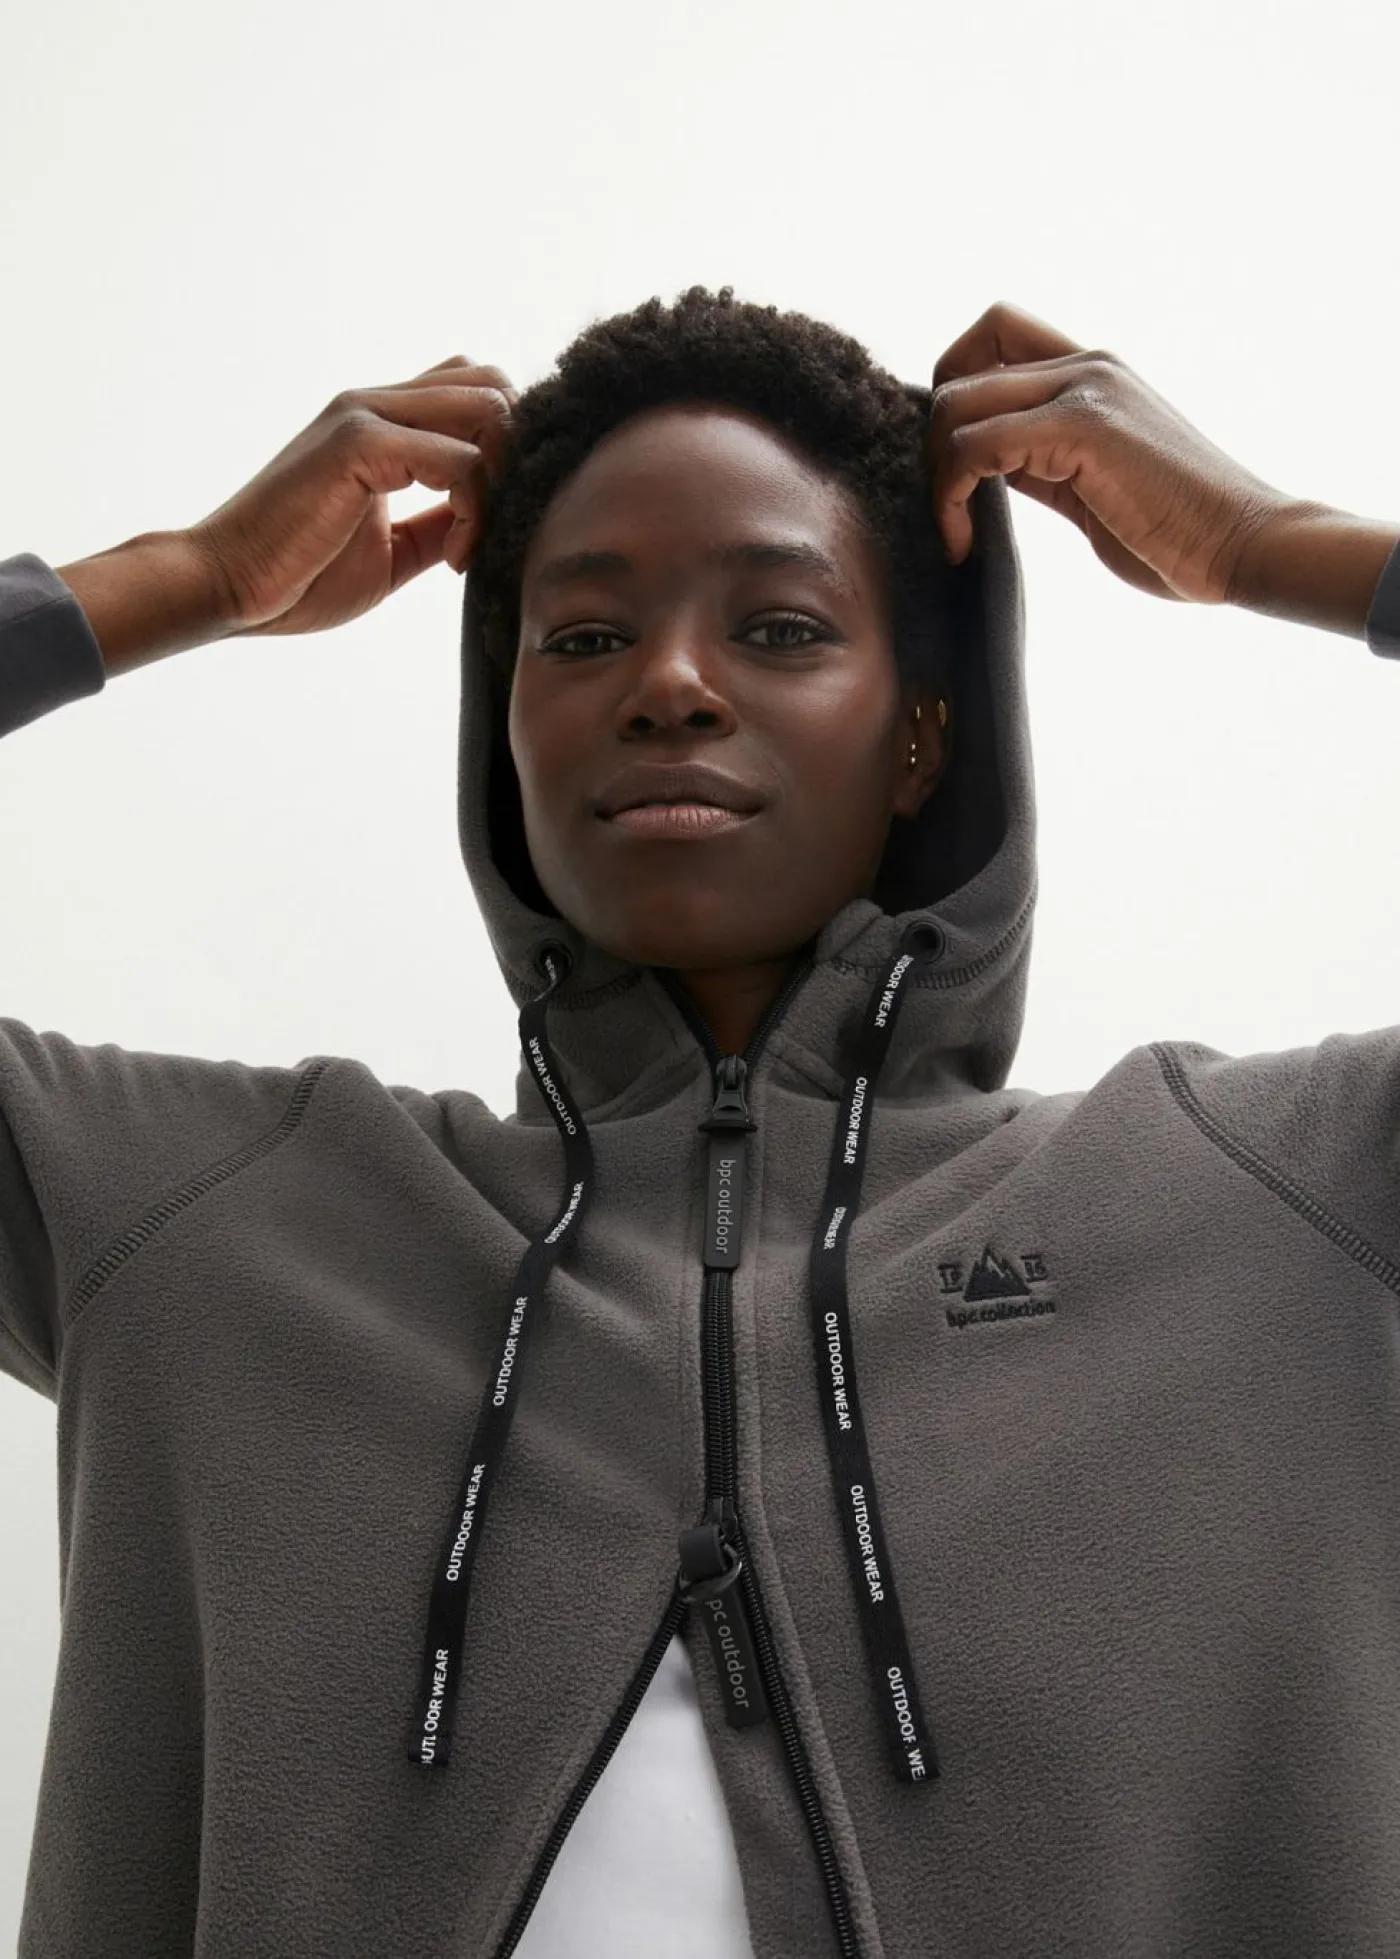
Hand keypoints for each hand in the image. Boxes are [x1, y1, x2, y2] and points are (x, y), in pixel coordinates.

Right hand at [186, 354, 516, 636]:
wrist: (228, 586)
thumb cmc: (298, 576)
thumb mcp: (393, 549)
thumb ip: (438, 524)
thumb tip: (486, 522)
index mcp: (380, 422)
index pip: (472, 392)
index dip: (502, 454)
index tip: (482, 530)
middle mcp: (376, 403)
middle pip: (492, 384)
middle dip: (515, 457)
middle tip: (490, 527)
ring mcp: (366, 415)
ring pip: (488, 408)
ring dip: (500, 482)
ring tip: (468, 546)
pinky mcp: (359, 442)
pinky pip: (459, 456)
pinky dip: (474, 509)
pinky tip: (452, 558)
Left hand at [927, 302, 1299, 604]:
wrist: (1245, 544)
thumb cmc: (1178, 532)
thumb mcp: (1092, 486)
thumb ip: (1040, 463)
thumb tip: (982, 468)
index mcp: (1093, 374)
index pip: (993, 338)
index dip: (955, 395)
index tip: (956, 470)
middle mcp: (1086, 367)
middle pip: (961, 365)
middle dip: (933, 444)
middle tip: (947, 509)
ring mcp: (1085, 391)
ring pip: (956, 404)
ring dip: (936, 477)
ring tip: (956, 534)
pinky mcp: (1081, 428)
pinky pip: (975, 445)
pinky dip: (949, 496)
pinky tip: (965, 541)